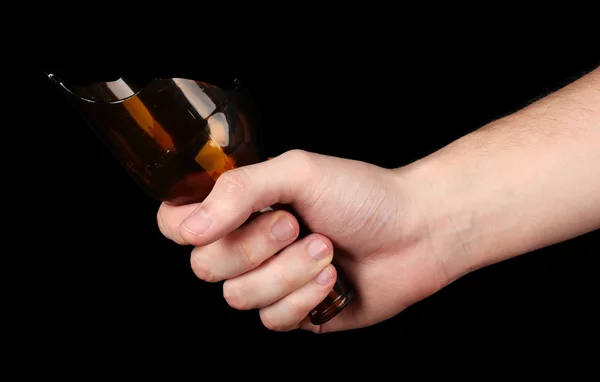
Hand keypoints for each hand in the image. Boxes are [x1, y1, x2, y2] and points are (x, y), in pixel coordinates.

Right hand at [156, 150, 459, 332]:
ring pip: (239, 297)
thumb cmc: (362, 194)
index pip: (176, 223)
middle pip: (205, 266)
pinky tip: (333, 279)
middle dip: (255, 247)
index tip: (217, 220)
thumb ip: (240, 190)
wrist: (415, 232)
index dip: (184, 227)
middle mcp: (248, 246)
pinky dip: (305, 297)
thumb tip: (190, 228)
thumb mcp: (298, 172)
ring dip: (288, 272)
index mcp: (242, 207)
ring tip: (325, 248)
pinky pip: (272, 320)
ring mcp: (269, 282)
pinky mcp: (293, 313)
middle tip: (296, 225)